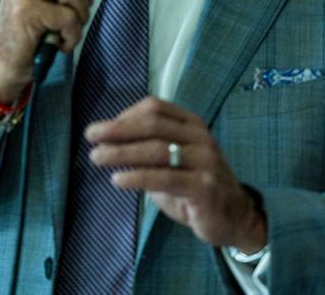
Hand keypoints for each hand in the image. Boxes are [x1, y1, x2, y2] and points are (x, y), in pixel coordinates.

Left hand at [86, 97, 266, 253]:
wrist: (233, 216)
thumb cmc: (195, 185)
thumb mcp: (171, 162)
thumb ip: (147, 149)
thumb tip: (107, 142)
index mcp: (192, 124)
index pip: (155, 108)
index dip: (125, 115)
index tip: (101, 129)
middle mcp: (200, 137)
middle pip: (153, 125)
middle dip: (118, 129)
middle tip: (91, 136)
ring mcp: (205, 161)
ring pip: (156, 150)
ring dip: (122, 153)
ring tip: (97, 158)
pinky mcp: (204, 187)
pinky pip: (165, 178)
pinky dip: (138, 177)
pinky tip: (118, 180)